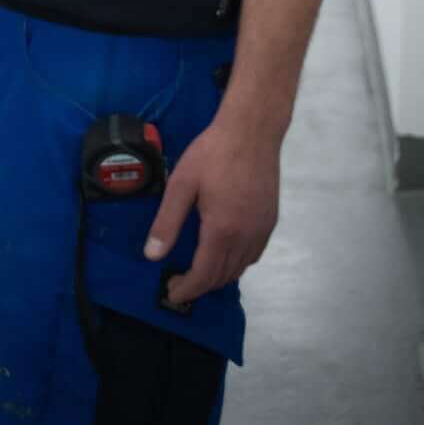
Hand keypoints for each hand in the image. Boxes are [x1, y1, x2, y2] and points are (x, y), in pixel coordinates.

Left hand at [143, 113, 280, 305]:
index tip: (172, 293)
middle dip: (201, 286)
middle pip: (223, 276)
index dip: (187, 289)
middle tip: (180, 282)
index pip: (204, 275)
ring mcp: (262, 231)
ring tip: (199, 272)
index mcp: (222, 231)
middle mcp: (246, 238)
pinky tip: (225, 253)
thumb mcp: (182, 184)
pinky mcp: (271, 222)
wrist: (252, 131)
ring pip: (240, 268)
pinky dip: (237, 263)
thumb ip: (167, 222)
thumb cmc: (213, 153)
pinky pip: (253, 255)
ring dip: (219, 276)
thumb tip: (153, 255)